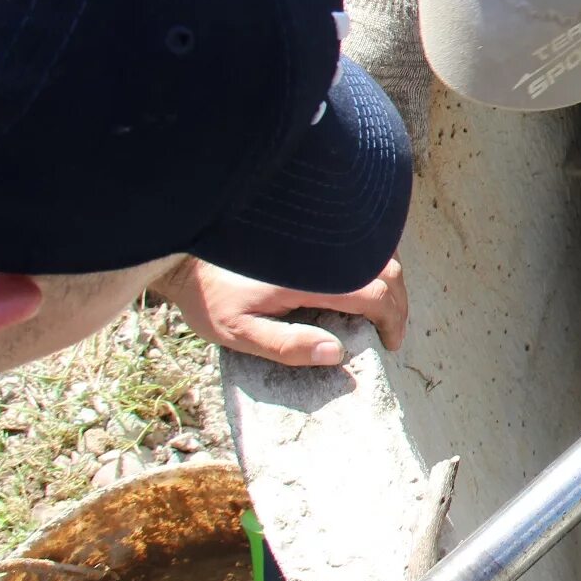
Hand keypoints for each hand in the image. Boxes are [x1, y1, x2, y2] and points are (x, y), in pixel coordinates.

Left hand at [154, 258, 407, 366]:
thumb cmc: (210, 296)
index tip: (389, 344)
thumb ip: (287, 346)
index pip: (377, 294)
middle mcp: (325, 249)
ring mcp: (322, 234)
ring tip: (379, 308)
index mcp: (314, 276)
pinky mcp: (316, 226)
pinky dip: (372, 260)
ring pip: (379, 251)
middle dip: (398, 303)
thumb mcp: (239, 331)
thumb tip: (336, 353)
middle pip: (388, 270)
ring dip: (388, 280)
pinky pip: (360, 237)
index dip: (392, 320)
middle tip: (391, 330)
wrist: (183, 251)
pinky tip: (361, 279)